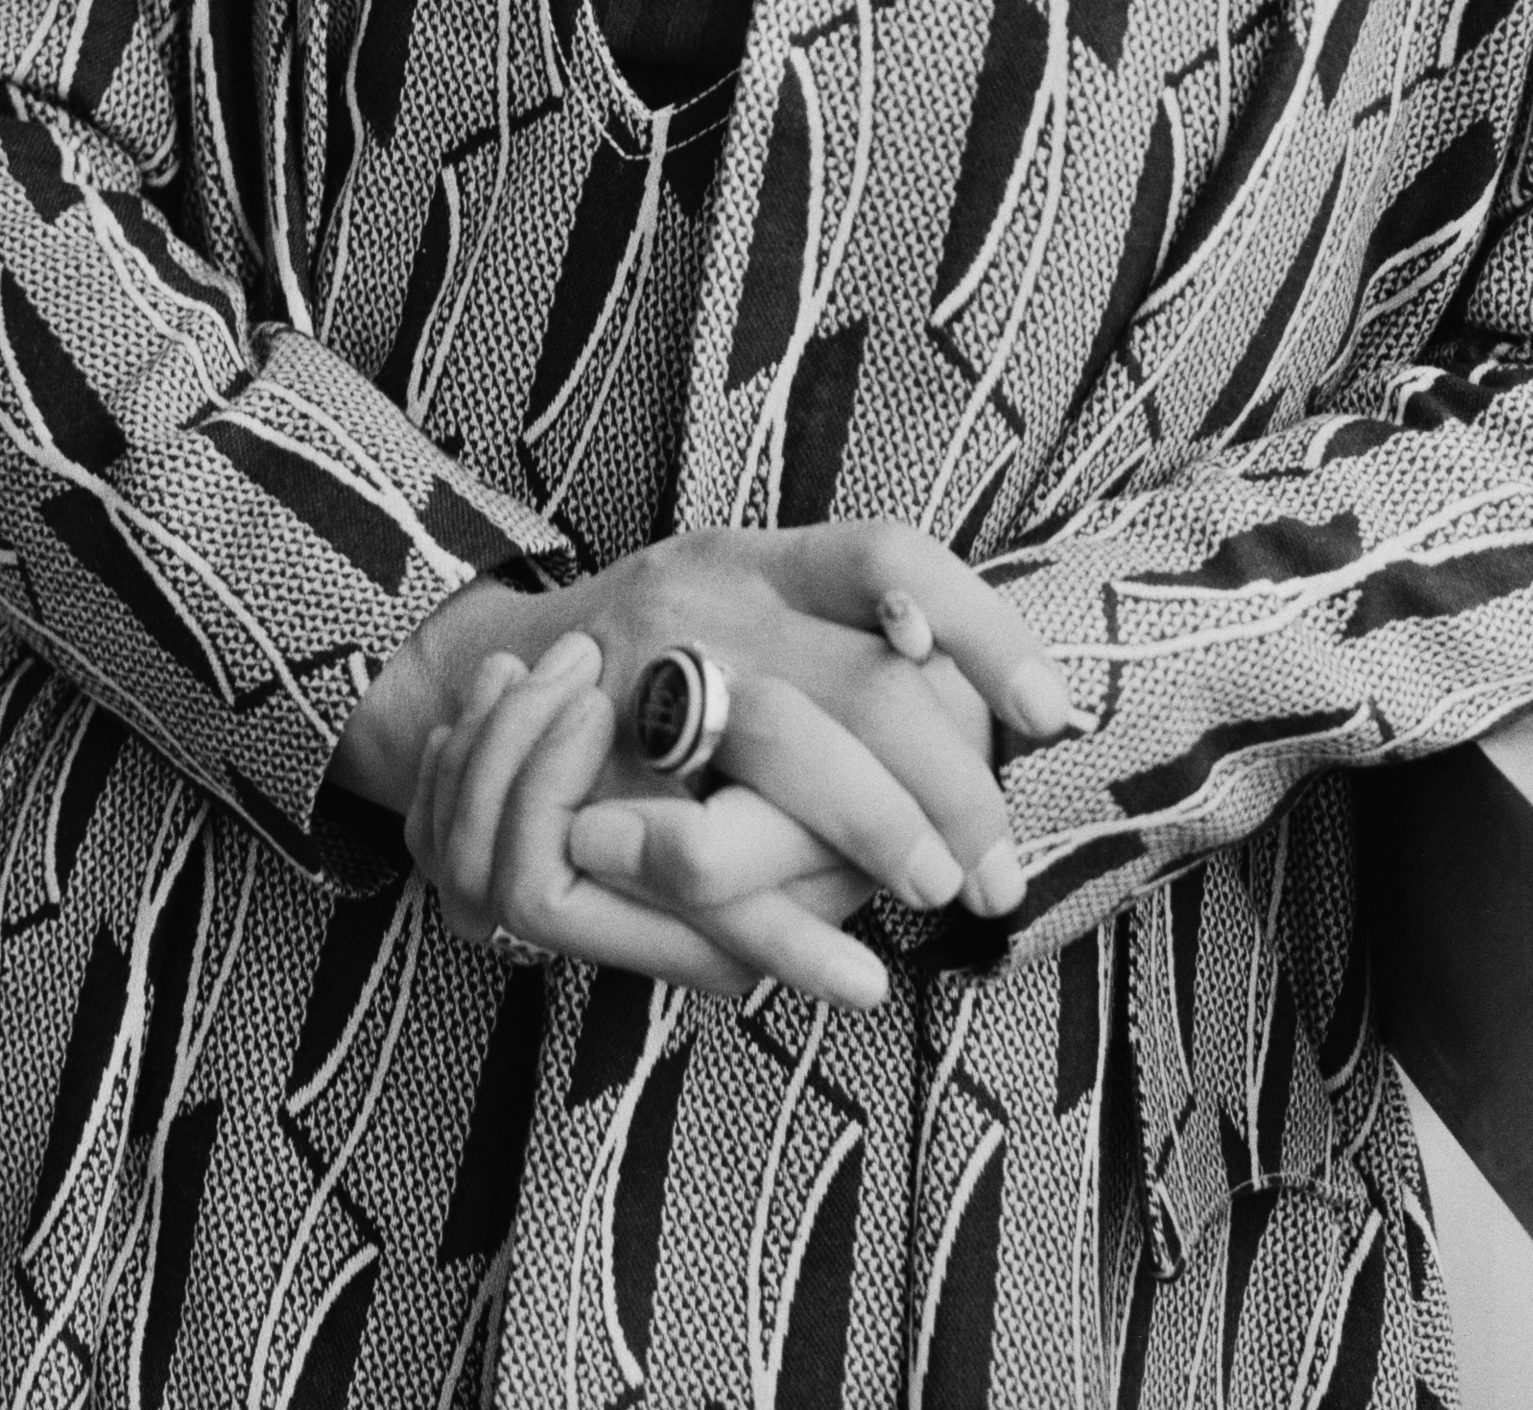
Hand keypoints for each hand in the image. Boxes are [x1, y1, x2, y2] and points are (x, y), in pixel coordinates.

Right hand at [349, 525, 1082, 996]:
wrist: (478, 677)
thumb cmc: (661, 655)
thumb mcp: (740, 604)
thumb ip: (839, 640)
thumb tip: (997, 720)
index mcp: (749, 558)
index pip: (888, 554)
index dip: (981, 624)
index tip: (1054, 714)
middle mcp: (699, 601)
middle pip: (858, 673)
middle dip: (952, 780)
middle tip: (1002, 868)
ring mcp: (643, 679)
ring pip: (784, 741)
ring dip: (877, 832)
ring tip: (944, 897)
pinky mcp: (595, 775)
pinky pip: (699, 860)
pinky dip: (783, 933)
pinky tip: (851, 977)